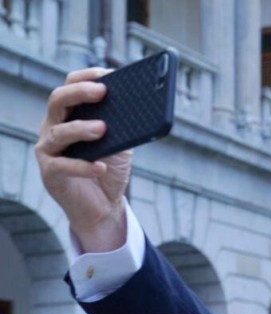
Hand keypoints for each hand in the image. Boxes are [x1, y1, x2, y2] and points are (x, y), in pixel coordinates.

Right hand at [34, 68, 132, 252]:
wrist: (103, 206)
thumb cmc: (109, 169)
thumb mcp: (121, 144)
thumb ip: (125, 126)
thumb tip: (144, 107)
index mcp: (70, 115)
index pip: (70, 86)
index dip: (87, 77)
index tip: (108, 73)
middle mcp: (53, 127)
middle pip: (58, 100)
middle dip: (79, 93)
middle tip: (103, 92)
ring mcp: (49, 150)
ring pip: (58, 132)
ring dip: (81, 128)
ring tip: (103, 129)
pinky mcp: (50, 174)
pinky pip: (63, 166)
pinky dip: (83, 166)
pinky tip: (100, 166)